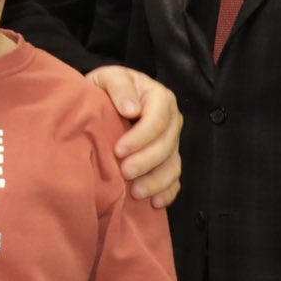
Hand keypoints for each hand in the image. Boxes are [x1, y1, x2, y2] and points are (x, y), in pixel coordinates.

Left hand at [86, 66, 182, 206]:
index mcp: (159, 98)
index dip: (141, 137)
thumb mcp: (109, 77)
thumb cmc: (107, 88)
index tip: (119, 150)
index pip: (158, 119)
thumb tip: (130, 109)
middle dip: (147, 162)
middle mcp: (171, 120)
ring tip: (136, 193)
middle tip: (125, 173)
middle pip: (167, 145)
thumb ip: (119, 87)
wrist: (106, 99)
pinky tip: (154, 203)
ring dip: (157, 181)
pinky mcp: (168, 160)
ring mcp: (172, 142)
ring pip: (173, 165)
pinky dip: (167, 192)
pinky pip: (174, 179)